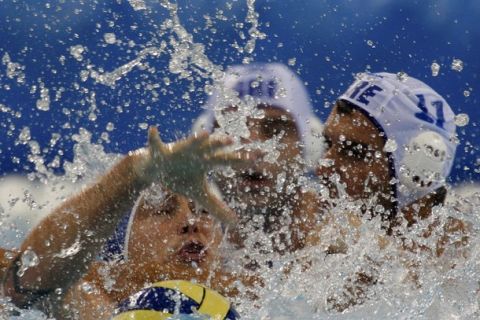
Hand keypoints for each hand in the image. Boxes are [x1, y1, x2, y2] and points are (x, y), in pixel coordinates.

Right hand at [132, 127, 251, 225]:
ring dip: (196, 139)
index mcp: (207, 162)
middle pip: (211, 148)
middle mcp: (196, 153)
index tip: (258, 157)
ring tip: (204, 134)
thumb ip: (217, 207)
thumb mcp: (200, 195)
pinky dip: (153, 137)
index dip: (242, 159)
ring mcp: (179, 150)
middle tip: (232, 140)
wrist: (157, 169)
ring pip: (188, 143)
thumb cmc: (181, 179)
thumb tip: (236, 224)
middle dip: (220, 143)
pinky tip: (153, 129)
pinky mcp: (160, 152)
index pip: (228, 160)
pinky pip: (156, 143)